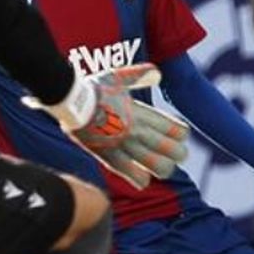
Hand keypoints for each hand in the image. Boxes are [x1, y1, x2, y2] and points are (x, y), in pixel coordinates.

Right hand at [32, 64, 189, 188]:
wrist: (72, 102)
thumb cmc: (94, 88)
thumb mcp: (119, 76)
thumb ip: (140, 75)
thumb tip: (157, 73)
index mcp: (144, 113)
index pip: (179, 131)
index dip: (181, 135)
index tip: (175, 134)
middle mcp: (139, 131)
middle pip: (175, 152)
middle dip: (177, 154)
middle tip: (169, 153)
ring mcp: (126, 146)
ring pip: (160, 168)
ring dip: (162, 169)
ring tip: (156, 166)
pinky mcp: (110, 158)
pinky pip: (133, 175)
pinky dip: (141, 180)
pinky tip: (142, 179)